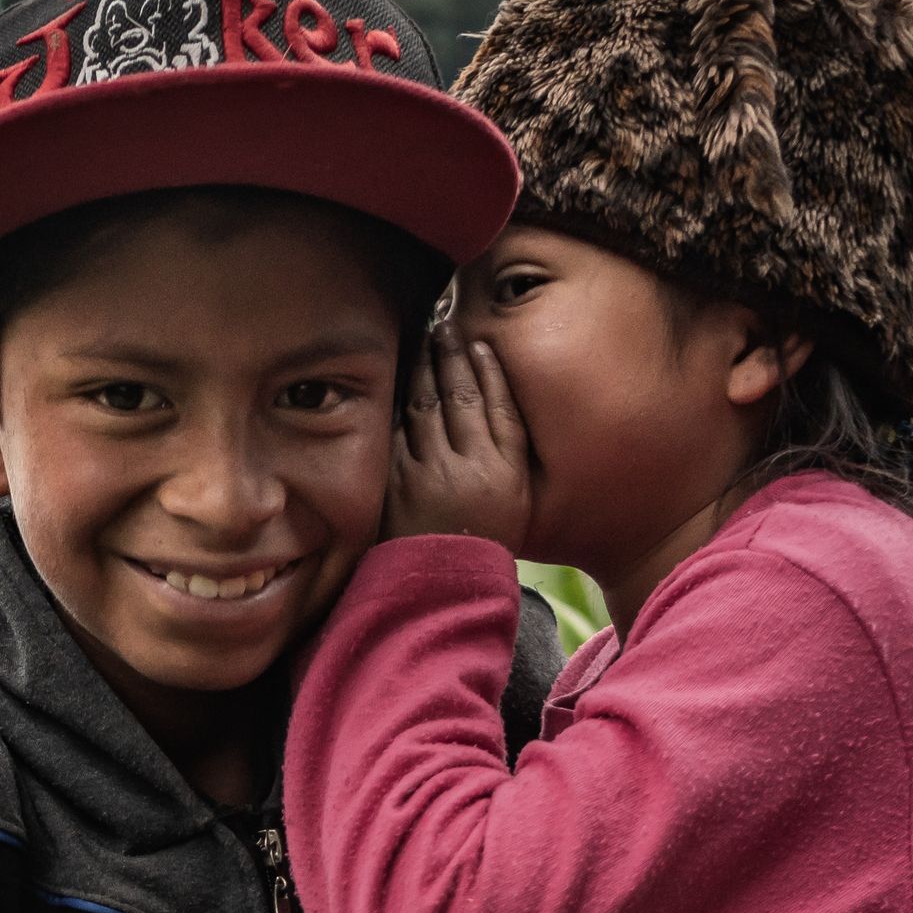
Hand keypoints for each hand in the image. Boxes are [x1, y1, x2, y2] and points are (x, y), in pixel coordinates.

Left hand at [388, 336, 531, 546]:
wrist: (441, 586)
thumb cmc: (482, 541)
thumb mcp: (515, 501)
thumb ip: (507, 452)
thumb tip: (491, 401)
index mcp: (508, 473)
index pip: (500, 406)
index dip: (489, 370)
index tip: (478, 343)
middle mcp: (473, 469)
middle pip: (462, 396)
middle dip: (453, 355)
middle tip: (445, 326)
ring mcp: (431, 474)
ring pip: (428, 405)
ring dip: (425, 368)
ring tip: (425, 343)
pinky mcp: (397, 483)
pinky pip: (398, 430)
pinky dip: (401, 403)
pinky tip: (401, 382)